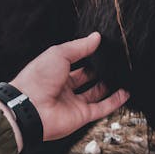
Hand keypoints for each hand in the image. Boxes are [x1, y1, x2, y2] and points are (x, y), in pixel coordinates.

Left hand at [9, 32, 128, 142]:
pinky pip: (102, 108)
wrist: (30, 107)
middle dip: (99, 71)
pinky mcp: (81, 116)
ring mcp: (73, 103)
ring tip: (122, 76)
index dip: (87, 56)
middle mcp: (64, 88)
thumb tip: (96, 37)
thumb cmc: (37, 79)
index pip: (75, 62)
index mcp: (55, 72)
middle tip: (113, 62)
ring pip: (96, 94)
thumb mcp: (59, 54)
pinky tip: (125, 93)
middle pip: (86, 79)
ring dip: (109, 86)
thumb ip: (79, 46)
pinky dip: (114, 101)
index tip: (101, 48)